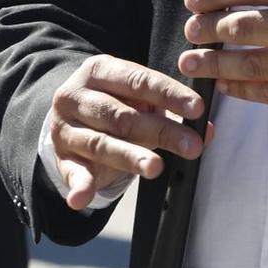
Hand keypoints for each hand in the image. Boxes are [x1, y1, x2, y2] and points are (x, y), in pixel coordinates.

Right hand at [48, 55, 207, 210]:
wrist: (71, 120)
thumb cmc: (115, 105)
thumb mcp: (140, 101)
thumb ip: (171, 112)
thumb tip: (206, 131)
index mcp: (98, 70)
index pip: (137, 80)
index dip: (168, 94)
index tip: (197, 109)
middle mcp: (75, 96)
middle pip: (121, 115)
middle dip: (160, 130)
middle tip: (191, 146)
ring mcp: (64, 128)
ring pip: (101, 144)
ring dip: (130, 157)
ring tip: (156, 167)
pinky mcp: (61, 158)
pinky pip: (71, 173)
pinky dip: (78, 186)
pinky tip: (83, 197)